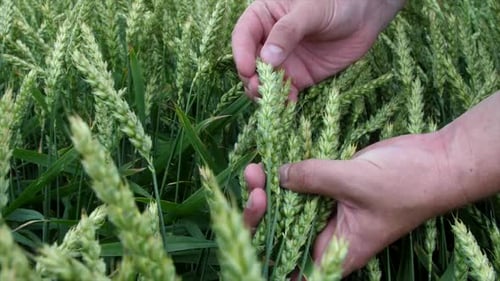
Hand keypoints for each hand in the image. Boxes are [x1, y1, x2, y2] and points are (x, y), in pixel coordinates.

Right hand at [232, 0, 404, 99]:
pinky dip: (284, 101)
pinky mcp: (299, 77)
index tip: (248, 68)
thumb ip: (288, 32)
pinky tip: (288, 105)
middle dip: (252, 78)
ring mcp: (283, 61)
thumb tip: (267, 58)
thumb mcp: (310, 11)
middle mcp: (269, 41)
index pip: (243, 36)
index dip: (241, 53)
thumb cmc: (337, 2)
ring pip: (264, 81)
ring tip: (271, 99)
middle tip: (259, 87)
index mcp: (264, 17)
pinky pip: (285, 92)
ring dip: (265, 92)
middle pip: (250, 63)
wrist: (366, 16)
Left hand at [243, 131, 467, 275]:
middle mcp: (328, 236)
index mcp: (335, 251)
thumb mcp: (356, 182)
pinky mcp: (333, 189)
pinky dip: (287, 175)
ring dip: (269, 189)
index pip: (291, 268)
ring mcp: (329, 211)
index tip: (246, 234)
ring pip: (288, 207)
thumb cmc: (407, 184)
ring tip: (256, 166)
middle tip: (255, 180)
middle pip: (282, 233)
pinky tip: (271, 160)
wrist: (437, 162)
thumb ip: (313, 178)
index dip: (265, 257)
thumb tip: (278, 175)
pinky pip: (302, 186)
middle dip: (260, 212)